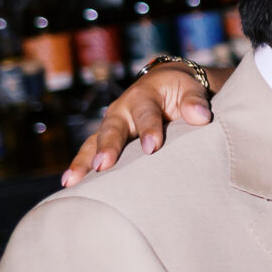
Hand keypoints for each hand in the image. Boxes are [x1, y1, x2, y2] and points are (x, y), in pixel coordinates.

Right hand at [62, 65, 214, 185]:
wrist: (166, 85)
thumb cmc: (181, 91)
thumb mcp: (190, 88)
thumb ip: (195, 102)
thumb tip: (201, 116)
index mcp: (145, 95)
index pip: (147, 113)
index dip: (149, 129)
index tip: (152, 147)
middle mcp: (122, 110)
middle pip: (113, 128)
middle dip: (108, 146)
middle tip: (102, 165)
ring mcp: (112, 125)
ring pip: (94, 142)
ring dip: (84, 161)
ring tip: (73, 181)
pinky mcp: (106, 140)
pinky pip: (90, 153)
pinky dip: (80, 168)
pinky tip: (70, 186)